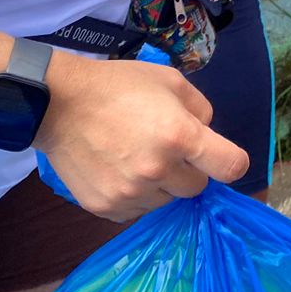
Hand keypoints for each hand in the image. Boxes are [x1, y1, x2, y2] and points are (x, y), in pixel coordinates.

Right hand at [35, 53, 248, 221]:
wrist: (60, 104)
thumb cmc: (119, 86)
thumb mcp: (171, 82)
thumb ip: (200, 110)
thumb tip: (208, 135)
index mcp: (180, 136)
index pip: (230, 167)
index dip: (231, 162)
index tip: (222, 158)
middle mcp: (158, 170)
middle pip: (196, 187)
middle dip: (189, 170)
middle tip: (167, 149)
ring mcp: (130, 192)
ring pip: (165, 201)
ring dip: (161, 184)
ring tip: (136, 156)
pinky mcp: (106, 207)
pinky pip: (137, 209)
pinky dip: (135, 195)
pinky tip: (119, 170)